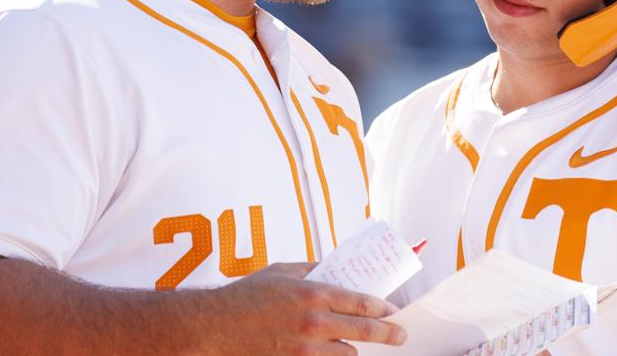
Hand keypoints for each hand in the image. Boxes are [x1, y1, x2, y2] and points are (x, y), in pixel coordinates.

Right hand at [201, 262, 406, 355]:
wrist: (216, 325)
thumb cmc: (247, 295)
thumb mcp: (283, 271)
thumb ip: (313, 270)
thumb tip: (337, 270)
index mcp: (314, 293)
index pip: (361, 302)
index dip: (383, 307)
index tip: (392, 310)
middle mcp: (314, 322)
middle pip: (364, 331)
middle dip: (387, 334)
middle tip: (400, 336)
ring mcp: (305, 349)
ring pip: (348, 353)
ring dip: (356, 348)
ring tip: (361, 343)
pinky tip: (337, 353)